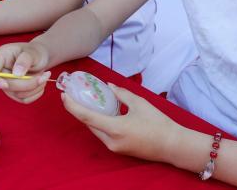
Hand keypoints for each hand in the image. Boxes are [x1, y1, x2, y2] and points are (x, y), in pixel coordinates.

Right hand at [0, 42, 51, 103]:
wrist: (41, 58)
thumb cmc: (35, 52)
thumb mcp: (32, 52)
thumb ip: (24, 60)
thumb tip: (17, 74)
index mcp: (1, 58)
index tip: (6, 85)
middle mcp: (2, 72)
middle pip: (7, 86)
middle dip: (27, 83)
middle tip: (44, 76)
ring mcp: (8, 84)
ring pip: (17, 94)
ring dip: (34, 88)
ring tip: (44, 76)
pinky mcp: (16, 92)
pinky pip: (24, 99)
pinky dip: (36, 93)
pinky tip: (42, 82)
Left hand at [62, 83, 182, 162]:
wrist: (172, 145)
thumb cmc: (158, 123)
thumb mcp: (139, 103)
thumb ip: (121, 94)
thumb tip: (108, 86)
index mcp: (115, 128)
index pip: (86, 117)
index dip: (72, 106)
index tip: (64, 96)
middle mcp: (111, 141)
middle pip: (89, 124)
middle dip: (79, 109)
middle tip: (74, 94)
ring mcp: (114, 147)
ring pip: (96, 130)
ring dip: (90, 116)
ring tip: (86, 100)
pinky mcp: (119, 150)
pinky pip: (104, 134)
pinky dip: (100, 123)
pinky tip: (102, 111)